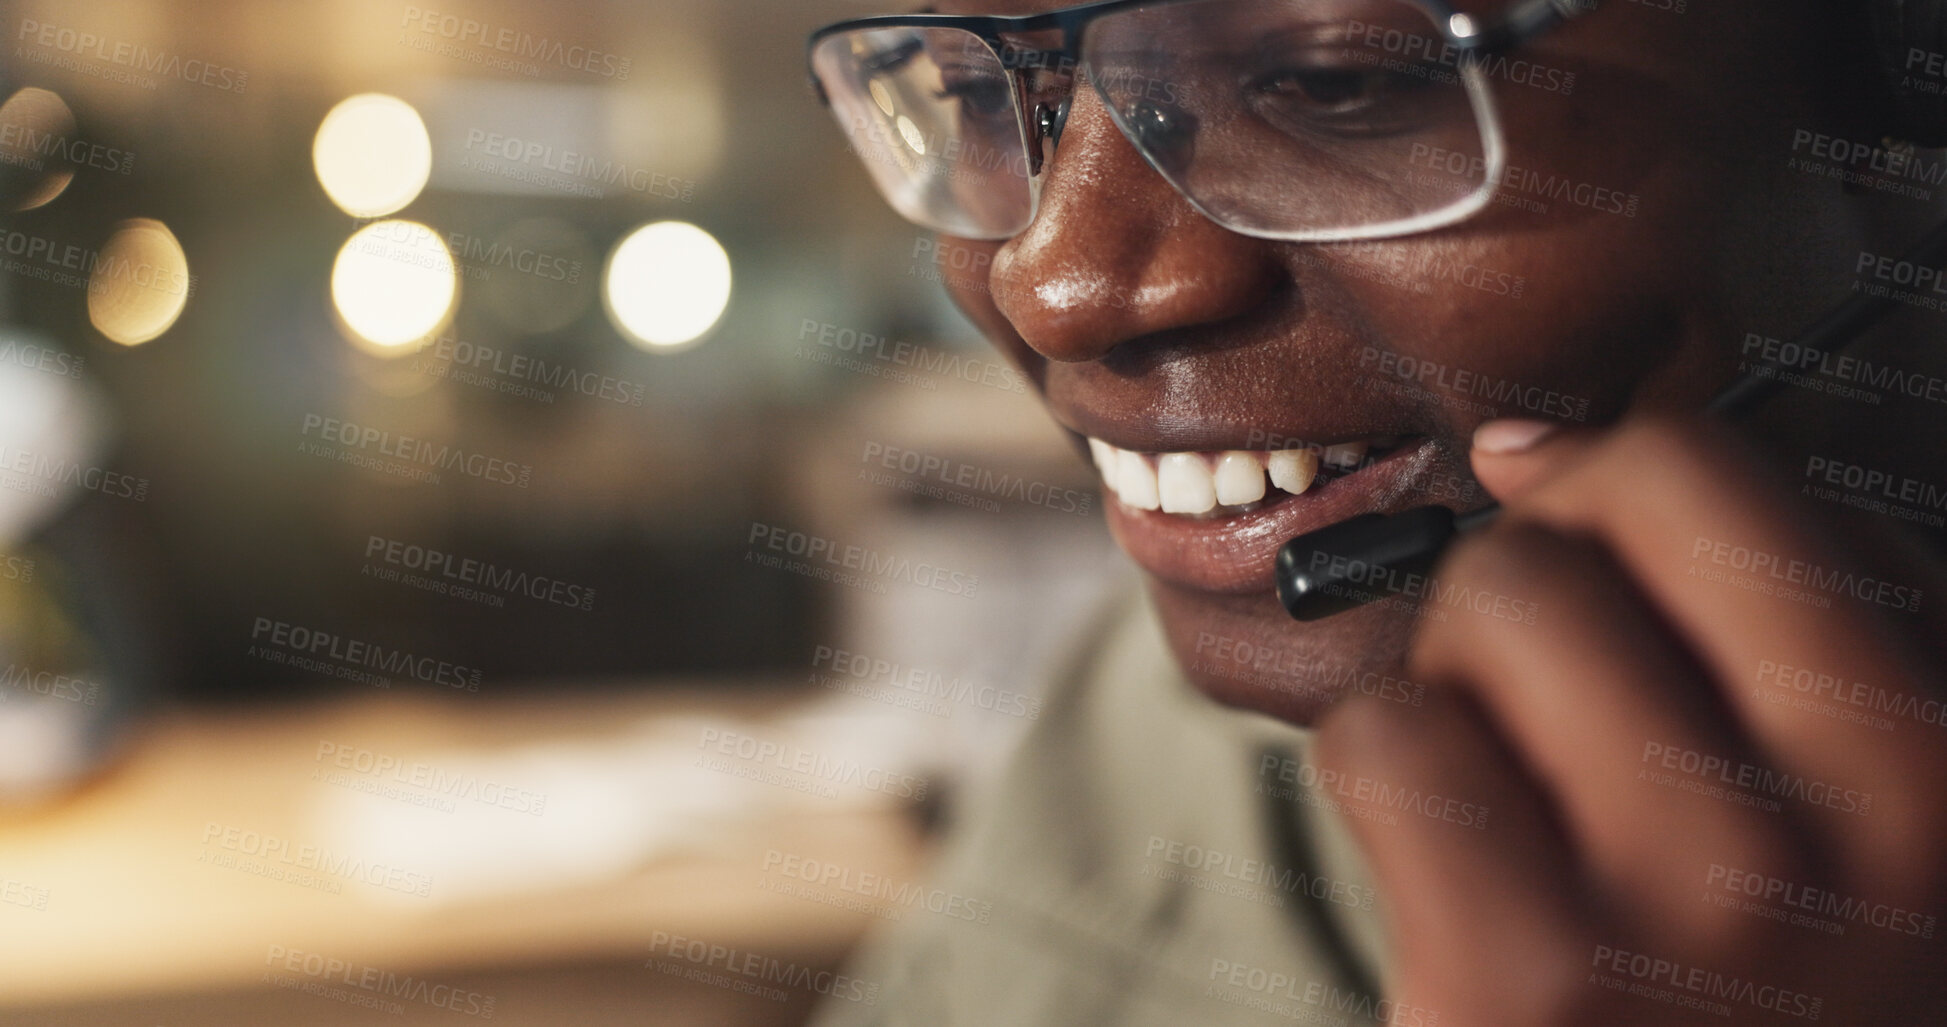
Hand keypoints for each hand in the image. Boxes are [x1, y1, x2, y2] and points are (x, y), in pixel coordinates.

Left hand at [1312, 414, 1946, 1024]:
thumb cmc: (1761, 979)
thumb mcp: (1854, 790)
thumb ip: (1765, 602)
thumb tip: (1538, 445)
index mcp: (1932, 761)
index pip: (1709, 472)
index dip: (1603, 487)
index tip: (1579, 538)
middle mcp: (1844, 833)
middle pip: (1554, 546)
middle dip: (1516, 607)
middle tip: (1548, 722)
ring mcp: (1688, 911)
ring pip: (1471, 621)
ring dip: (1455, 693)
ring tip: (1513, 801)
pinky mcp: (1527, 982)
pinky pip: (1387, 738)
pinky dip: (1388, 778)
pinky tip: (1452, 867)